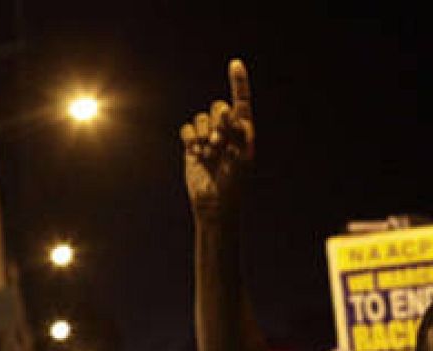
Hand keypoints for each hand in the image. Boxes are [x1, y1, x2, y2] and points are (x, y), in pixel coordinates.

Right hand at [181, 59, 254, 219]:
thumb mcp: (242, 156)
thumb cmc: (234, 183)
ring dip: (204, 133)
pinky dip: (191, 139)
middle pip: (218, 106)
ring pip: (201, 118)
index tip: (235, 63)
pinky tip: (196, 153)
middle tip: (220, 143)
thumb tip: (227, 110)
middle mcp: (226, 131)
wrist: (215, 204)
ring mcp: (209, 137)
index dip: (239, 82)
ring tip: (209, 153)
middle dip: (218, 121)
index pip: (242, 102)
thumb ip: (237, 130)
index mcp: (244, 131)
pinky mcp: (193, 145)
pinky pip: (188, 129)